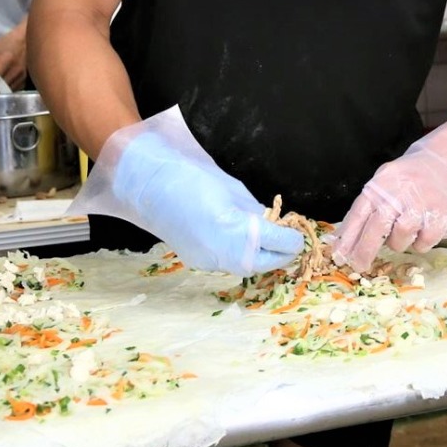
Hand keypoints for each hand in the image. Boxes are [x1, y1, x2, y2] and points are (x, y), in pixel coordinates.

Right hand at [109, 133, 303, 273]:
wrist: (148, 186)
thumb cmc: (192, 178)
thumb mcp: (233, 190)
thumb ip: (254, 210)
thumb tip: (271, 222)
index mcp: (235, 230)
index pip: (277, 242)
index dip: (291, 239)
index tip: (297, 234)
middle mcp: (222, 253)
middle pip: (263, 263)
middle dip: (281, 254)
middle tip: (290, 242)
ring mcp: (207, 261)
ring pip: (245, 267)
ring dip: (262, 257)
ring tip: (271, 242)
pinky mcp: (196, 262)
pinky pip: (227, 264)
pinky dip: (241, 256)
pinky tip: (243, 243)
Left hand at [335, 150, 446, 264]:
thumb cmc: (413, 176)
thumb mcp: (386, 181)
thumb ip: (366, 207)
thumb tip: (341, 239)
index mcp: (383, 184)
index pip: (359, 214)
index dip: (347, 239)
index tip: (339, 257)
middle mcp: (400, 194)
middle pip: (376, 230)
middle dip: (364, 253)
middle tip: (359, 266)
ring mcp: (422, 206)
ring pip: (399, 241)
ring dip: (399, 242)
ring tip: (406, 228)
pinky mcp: (442, 218)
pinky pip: (423, 244)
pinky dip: (421, 242)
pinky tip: (425, 227)